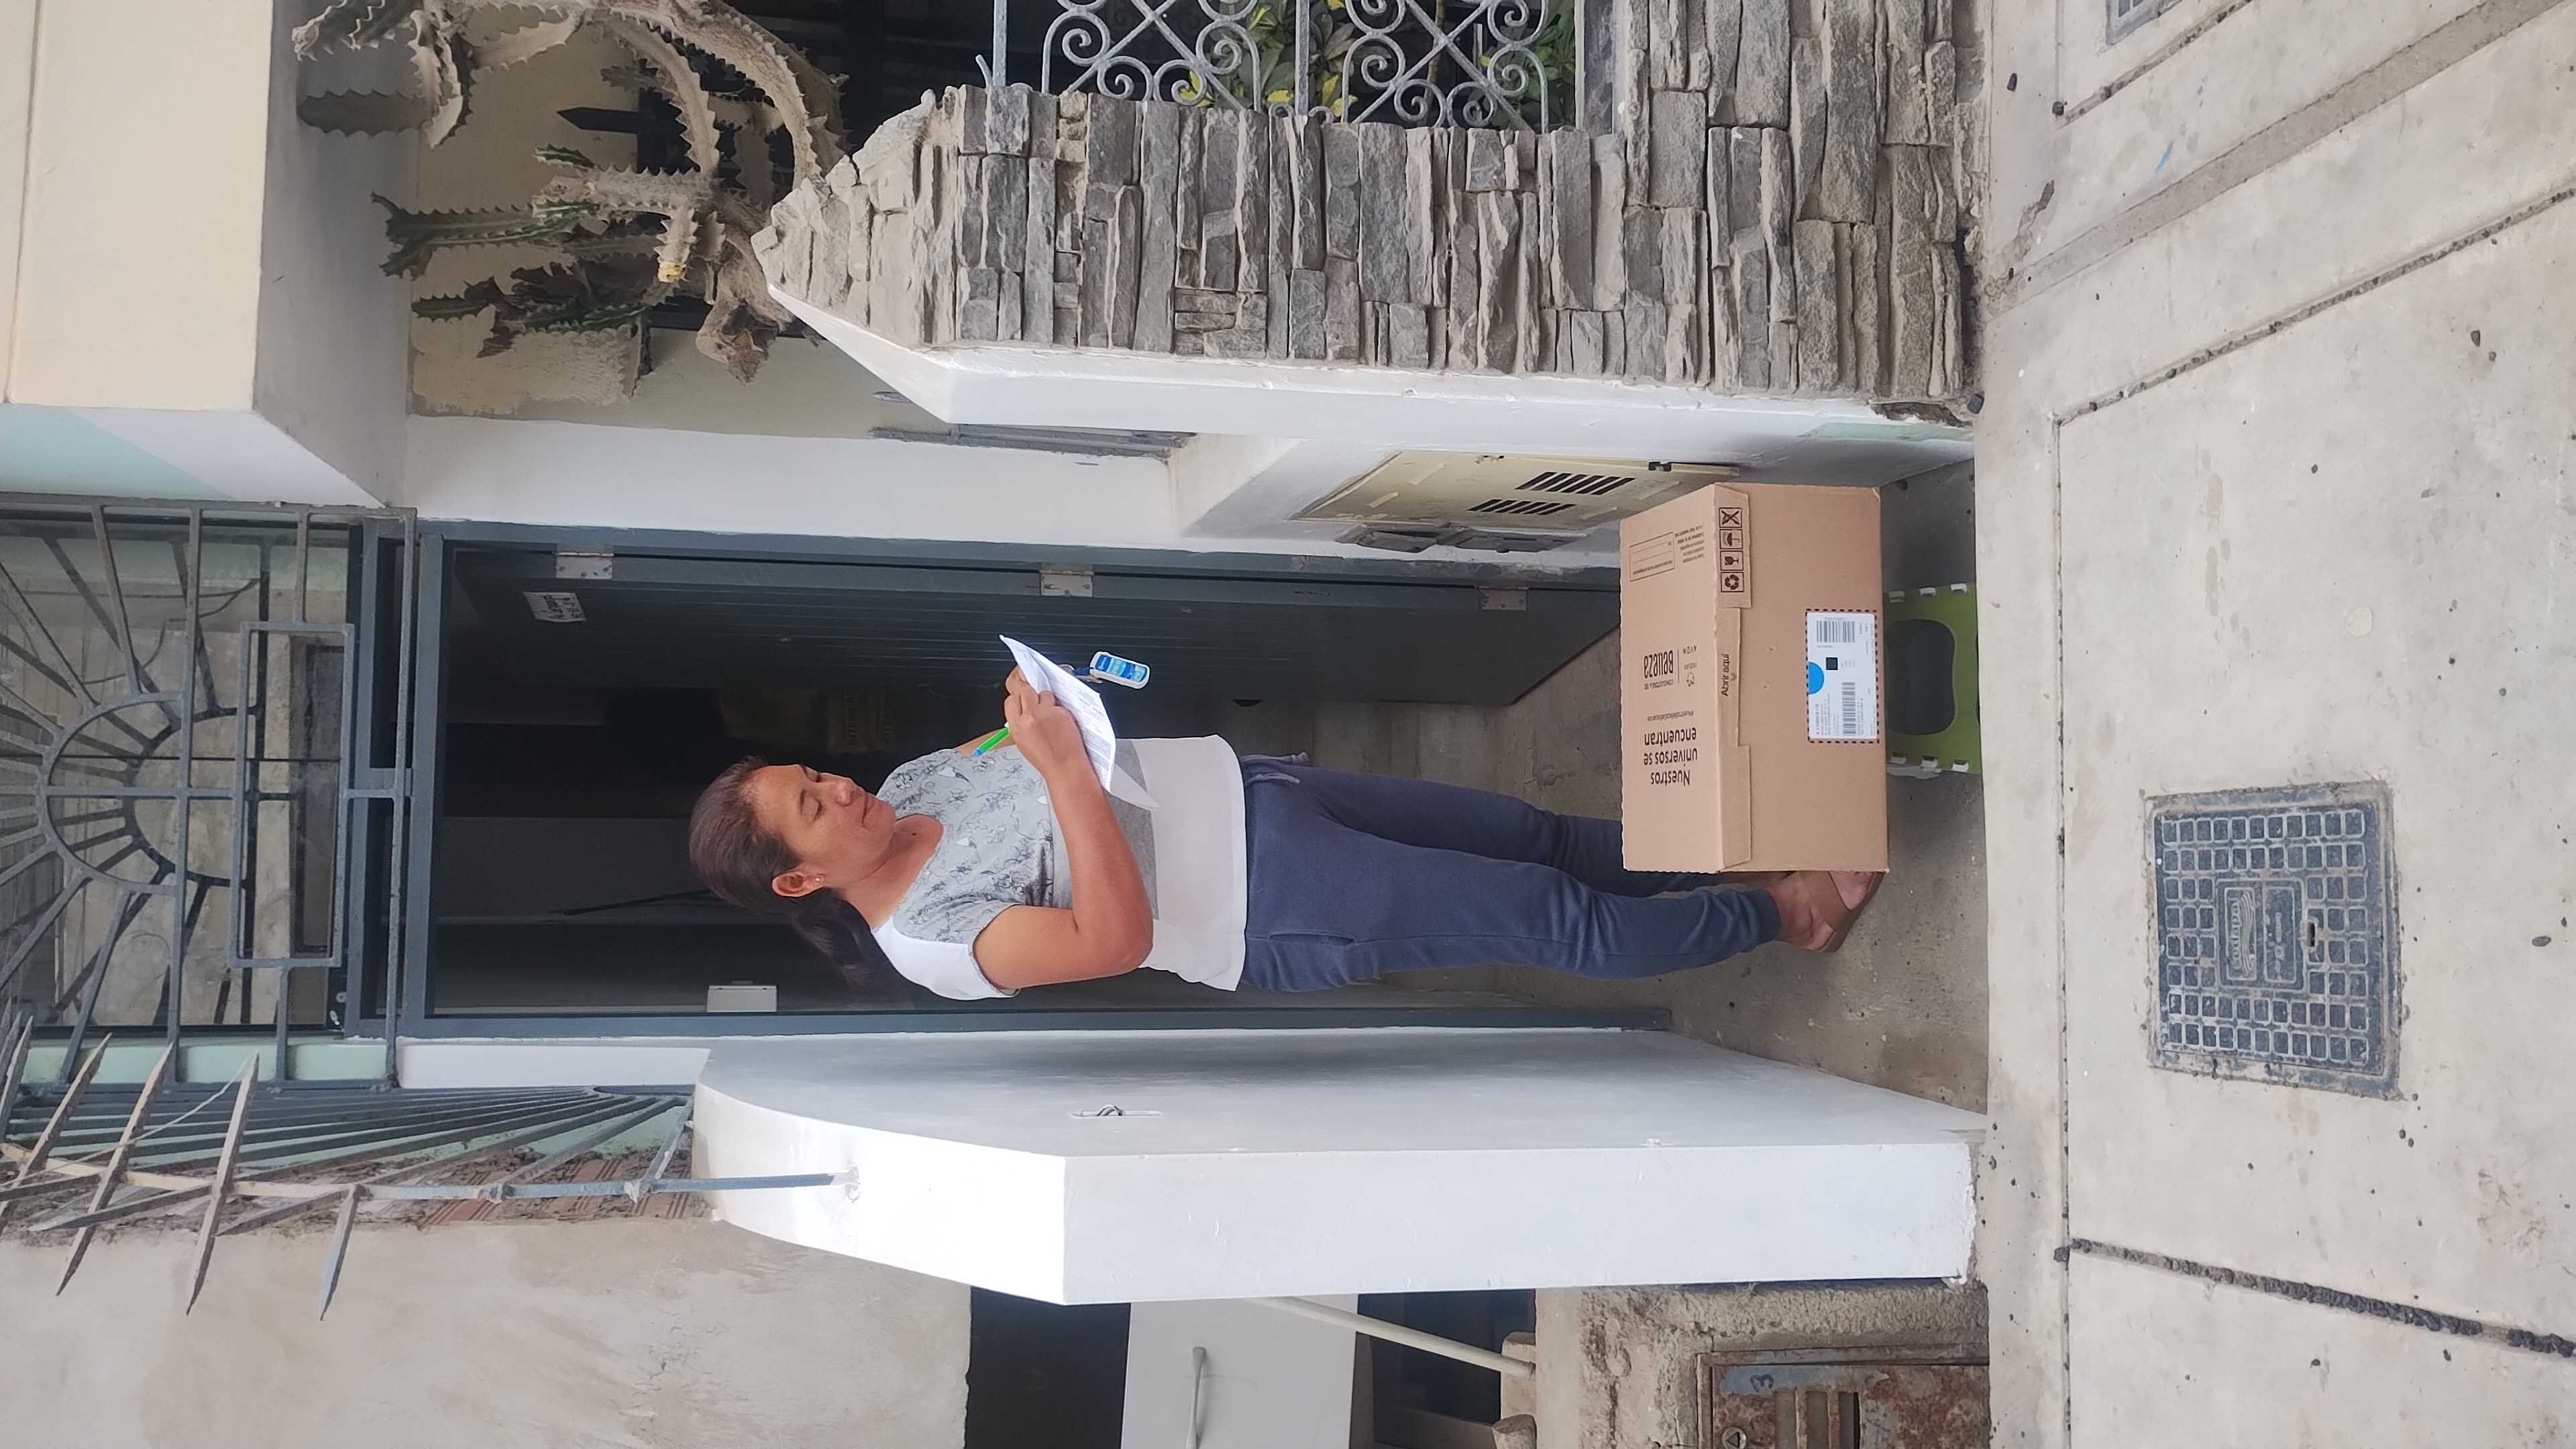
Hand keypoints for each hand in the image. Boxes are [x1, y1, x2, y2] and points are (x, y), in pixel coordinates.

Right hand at [1003, 669, 1091, 785]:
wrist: (1065, 766)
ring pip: (1043, 693)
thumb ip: (1020, 723)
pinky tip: (1060, 721)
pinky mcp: (1061, 712)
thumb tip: (1022, 711)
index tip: (1022, 698)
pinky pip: (1058, 702)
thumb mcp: (1023, 742)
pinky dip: (1059, 709)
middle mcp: (1029, 717)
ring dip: (1046, 700)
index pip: (1011, 700)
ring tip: (1050, 715)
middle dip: (1030, 693)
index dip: (1017, 698)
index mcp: (1017, 726)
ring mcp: (1046, 713)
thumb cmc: (1046, 759)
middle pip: (1025, 691)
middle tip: (1035, 700)